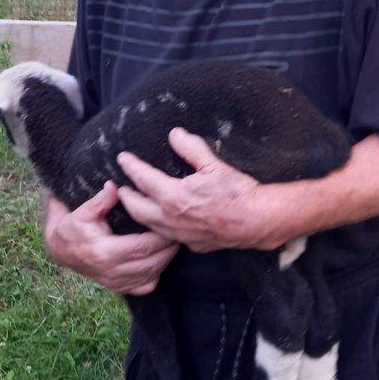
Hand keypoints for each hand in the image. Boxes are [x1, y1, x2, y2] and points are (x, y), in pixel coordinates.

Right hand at [43, 183, 177, 294]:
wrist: (60, 249)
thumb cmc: (72, 227)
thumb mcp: (80, 212)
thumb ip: (98, 201)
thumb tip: (113, 187)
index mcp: (105, 253)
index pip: (141, 247)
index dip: (161, 237)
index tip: (172, 223)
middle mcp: (112, 272)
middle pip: (151, 263)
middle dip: (169, 248)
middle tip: (180, 230)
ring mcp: (116, 283)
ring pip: (152, 275)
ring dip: (167, 259)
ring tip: (175, 240)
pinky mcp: (119, 288)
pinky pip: (146, 286)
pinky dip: (157, 272)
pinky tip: (160, 257)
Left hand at [116, 128, 273, 252]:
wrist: (257, 221)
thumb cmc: (236, 192)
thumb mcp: (213, 164)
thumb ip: (191, 148)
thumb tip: (175, 134)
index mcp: (173, 196)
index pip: (143, 179)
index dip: (131, 167)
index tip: (122, 158)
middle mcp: (171, 218)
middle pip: (137, 208)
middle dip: (127, 197)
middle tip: (122, 188)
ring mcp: (180, 234)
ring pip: (149, 226)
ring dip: (139, 214)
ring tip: (136, 205)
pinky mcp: (191, 244)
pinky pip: (167, 236)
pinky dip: (158, 227)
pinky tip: (162, 222)